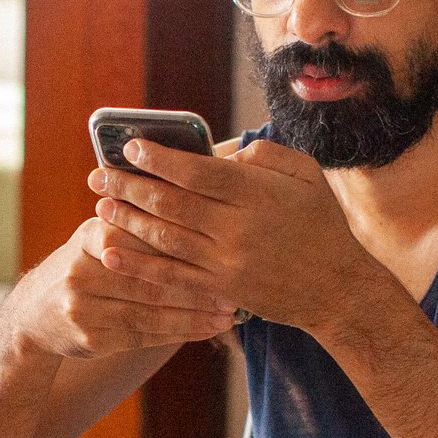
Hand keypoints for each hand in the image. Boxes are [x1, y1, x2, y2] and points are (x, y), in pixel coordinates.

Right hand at [9, 218, 238, 358]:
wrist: (34, 313)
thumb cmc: (84, 266)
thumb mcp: (98, 235)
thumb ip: (134, 224)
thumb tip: (193, 204)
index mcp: (91, 234)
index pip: (142, 237)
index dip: (183, 246)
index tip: (219, 250)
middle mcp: (84, 269)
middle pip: (150, 278)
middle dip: (196, 286)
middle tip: (233, 290)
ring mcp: (84, 306)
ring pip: (150, 311)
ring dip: (193, 315)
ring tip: (226, 315)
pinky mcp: (91, 337)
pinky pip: (143, 336)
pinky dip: (178, 333)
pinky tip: (205, 331)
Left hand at [88, 139, 381, 330]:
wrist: (339, 288)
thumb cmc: (322, 223)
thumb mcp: (306, 173)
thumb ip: (263, 155)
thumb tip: (218, 152)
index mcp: (257, 193)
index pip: (197, 172)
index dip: (159, 159)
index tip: (131, 147)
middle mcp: (239, 228)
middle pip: (171, 204)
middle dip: (130, 187)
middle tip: (99, 175)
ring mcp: (228, 263)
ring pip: (166, 239)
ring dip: (128, 221)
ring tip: (101, 205)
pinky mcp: (222, 290)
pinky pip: (172, 276)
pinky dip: (139, 265)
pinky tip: (112, 252)